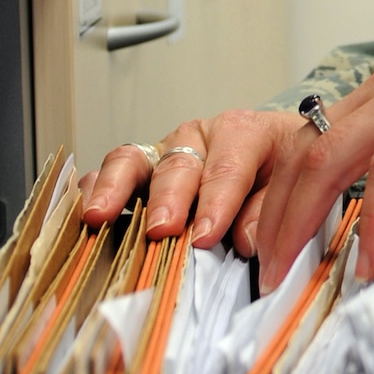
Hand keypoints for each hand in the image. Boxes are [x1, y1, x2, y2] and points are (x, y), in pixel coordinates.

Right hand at [81, 109, 304, 256]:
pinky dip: (95, 189)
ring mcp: (165, 149)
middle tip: (161, 229)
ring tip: (100, 216)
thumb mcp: (289, 185)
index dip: (217, 202)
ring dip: (116, 189)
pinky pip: (110, 172)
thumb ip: (267, 211)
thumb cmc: (282, 172)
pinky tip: (84, 210)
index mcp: (245, 132)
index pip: (229, 165)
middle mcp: (200, 136)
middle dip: (168, 198)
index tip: (206, 236)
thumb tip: (244, 241)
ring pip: (133, 159)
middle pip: (179, 163)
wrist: (277, 155)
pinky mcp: (142, 167)